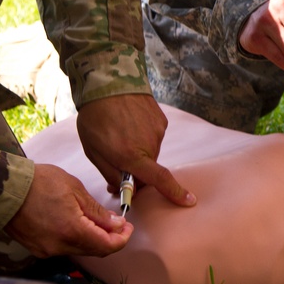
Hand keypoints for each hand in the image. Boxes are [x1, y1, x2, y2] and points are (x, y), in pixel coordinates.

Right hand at [5, 163, 132, 257]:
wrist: (4, 189)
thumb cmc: (40, 183)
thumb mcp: (75, 190)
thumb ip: (97, 212)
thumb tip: (116, 225)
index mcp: (72, 231)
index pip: (106, 246)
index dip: (122, 239)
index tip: (128, 229)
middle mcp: (59, 247)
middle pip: (94, 251)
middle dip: (109, 239)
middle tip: (118, 225)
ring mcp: (46, 250)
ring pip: (79, 250)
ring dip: (93, 239)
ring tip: (98, 221)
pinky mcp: (36, 248)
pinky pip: (63, 248)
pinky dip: (76, 239)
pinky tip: (78, 225)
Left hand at [76, 94, 195, 207]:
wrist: (108, 82)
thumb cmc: (96, 118)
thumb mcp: (94, 151)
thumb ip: (111, 173)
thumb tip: (124, 188)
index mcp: (131, 156)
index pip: (159, 180)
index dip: (174, 192)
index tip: (189, 200)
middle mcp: (149, 145)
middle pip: (149, 168)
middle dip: (136, 170)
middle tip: (116, 158)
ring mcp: (158, 131)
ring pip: (150, 152)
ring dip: (139, 150)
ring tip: (120, 134)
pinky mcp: (161, 120)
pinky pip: (154, 136)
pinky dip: (143, 135)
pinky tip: (129, 124)